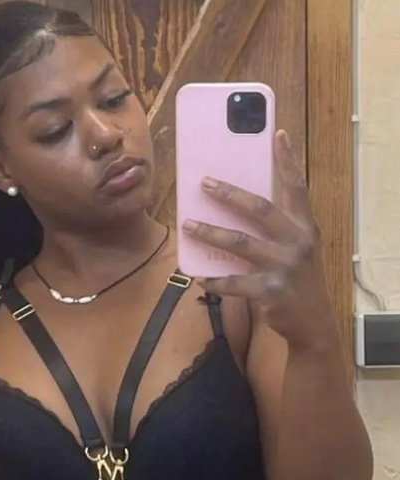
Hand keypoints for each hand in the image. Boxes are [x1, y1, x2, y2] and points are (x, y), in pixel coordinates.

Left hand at [182, 129, 336, 350]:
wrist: (313, 324)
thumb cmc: (298, 281)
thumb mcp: (298, 250)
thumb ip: (279, 229)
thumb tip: (238, 207)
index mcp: (305, 226)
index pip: (296, 186)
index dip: (287, 160)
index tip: (276, 133)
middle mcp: (298, 242)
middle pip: (260, 208)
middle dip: (229, 193)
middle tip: (203, 182)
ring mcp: (284, 267)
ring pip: (240, 243)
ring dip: (210, 233)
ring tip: (187, 225)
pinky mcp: (270, 292)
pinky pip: (234, 282)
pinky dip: (214, 280)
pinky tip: (199, 277)